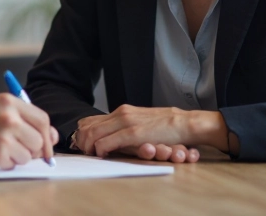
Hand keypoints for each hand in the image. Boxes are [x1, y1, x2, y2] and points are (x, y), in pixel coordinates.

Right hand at [0, 93, 59, 169]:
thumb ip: (19, 114)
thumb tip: (49, 133)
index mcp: (8, 101)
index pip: (42, 119)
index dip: (46, 134)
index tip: (46, 142)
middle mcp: (9, 117)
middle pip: (39, 139)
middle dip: (33, 148)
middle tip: (19, 148)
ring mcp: (5, 137)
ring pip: (29, 154)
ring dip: (19, 156)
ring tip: (0, 149)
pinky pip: (16, 164)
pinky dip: (8, 163)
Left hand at [75, 105, 229, 159]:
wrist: (184, 123)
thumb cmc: (165, 126)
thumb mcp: (140, 122)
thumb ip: (125, 126)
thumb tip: (109, 137)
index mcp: (122, 111)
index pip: (91, 119)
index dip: (82, 133)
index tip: (82, 144)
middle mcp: (121, 113)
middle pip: (88, 126)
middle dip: (81, 141)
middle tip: (83, 152)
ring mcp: (127, 122)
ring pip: (94, 133)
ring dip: (88, 146)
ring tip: (91, 154)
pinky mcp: (133, 133)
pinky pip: (107, 141)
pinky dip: (100, 149)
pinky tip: (101, 154)